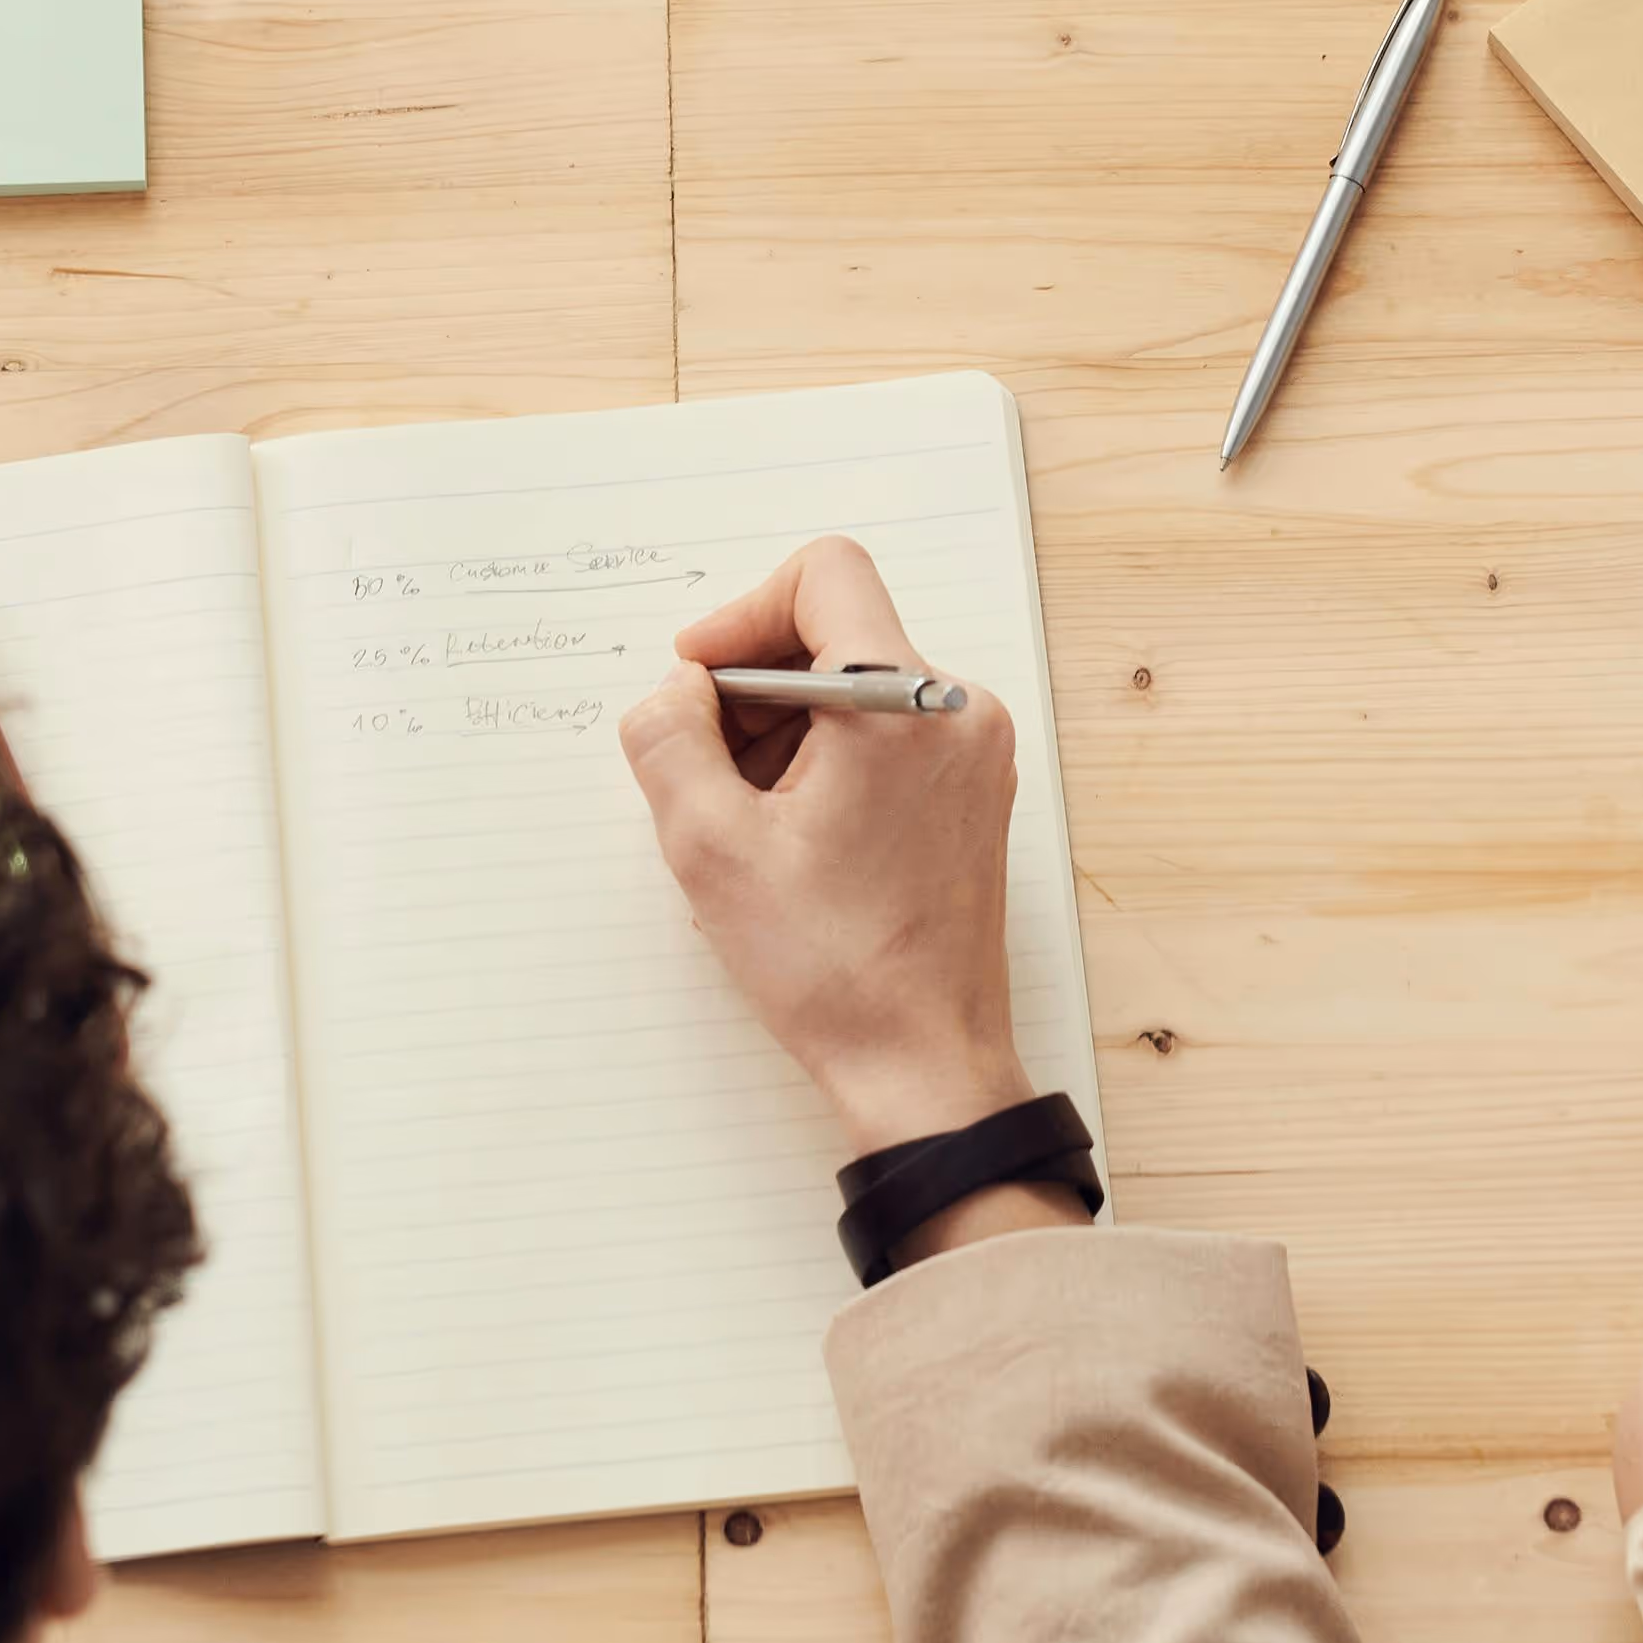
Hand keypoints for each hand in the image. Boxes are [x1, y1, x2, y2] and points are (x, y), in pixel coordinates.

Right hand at [617, 539, 1031, 1163]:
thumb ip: (669, 738)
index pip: (825, 576)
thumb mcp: (709, 848)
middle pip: (834, 637)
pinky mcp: (972, 797)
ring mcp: (974, 756)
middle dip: (753, 694)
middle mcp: (955, 714)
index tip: (700, 682)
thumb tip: (678, 691)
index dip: (743, 614)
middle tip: (708, 778)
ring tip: (750, 830)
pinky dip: (824, 769)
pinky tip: (790, 848)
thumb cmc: (833, 970)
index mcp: (902, 706)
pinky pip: (884, 738)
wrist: (924, 1066)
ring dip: (784, 738)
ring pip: (855, 692)